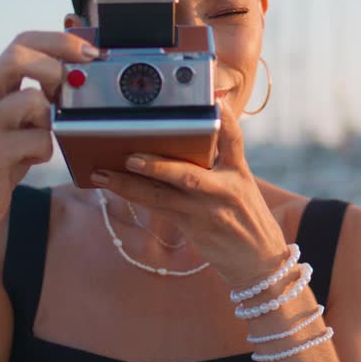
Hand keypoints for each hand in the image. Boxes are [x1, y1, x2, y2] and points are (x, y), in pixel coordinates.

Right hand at [0, 31, 97, 234]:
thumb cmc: (4, 160)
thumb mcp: (21, 122)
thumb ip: (41, 97)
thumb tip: (81, 73)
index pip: (21, 42)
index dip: (58, 41)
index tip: (89, 52)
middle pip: (18, 57)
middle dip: (55, 66)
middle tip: (72, 87)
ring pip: (31, 99)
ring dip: (51, 118)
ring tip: (44, 135)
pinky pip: (37, 139)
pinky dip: (45, 150)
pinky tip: (35, 159)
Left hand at [92, 100, 288, 287]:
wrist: (258, 260)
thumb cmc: (245, 216)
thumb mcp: (242, 184)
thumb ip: (219, 160)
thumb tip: (186, 136)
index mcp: (239, 173)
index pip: (234, 140)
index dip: (225, 120)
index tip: (214, 101)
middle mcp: (223, 190)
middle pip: (187, 174)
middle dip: (157, 166)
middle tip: (130, 157)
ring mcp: (206, 211)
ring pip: (162, 196)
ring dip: (129, 185)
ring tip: (102, 174)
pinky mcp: (192, 226)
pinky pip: (158, 208)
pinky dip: (135, 195)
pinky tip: (113, 186)